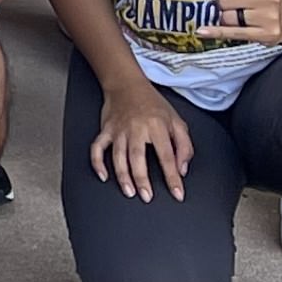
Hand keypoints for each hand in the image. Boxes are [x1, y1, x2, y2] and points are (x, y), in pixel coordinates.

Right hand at [85, 70, 196, 200]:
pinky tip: (103, 176)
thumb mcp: (177, 121)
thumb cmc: (153, 105)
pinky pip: (97, 148)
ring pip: (117, 156)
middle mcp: (136, 129)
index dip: (173, 177)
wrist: (127, 84)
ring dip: (122, 176)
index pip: (167, 157)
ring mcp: (118, 130)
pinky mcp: (105, 130)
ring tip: (129, 192)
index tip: (177, 193)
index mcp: (157, 126)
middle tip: (147, 197)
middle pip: (138, 158)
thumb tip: (182, 169)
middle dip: (142, 180)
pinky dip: (97, 163)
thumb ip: (184, 146)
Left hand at [206, 0, 281, 46]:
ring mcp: (266, 16)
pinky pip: (232, 33)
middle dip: (224, 4)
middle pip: (223, 1)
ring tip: (239, 16)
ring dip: (227, 19)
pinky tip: (202, 31)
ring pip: (226, 17)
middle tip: (235, 5)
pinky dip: (216, 32)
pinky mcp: (264, 34)